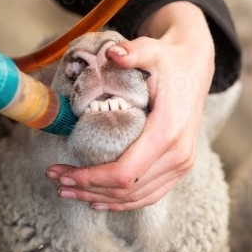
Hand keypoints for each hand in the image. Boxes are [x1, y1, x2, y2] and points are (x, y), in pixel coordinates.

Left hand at [46, 1, 214, 209]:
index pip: (124, 172)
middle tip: (55, 180)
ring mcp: (182, 164)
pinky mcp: (180, 167)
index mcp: (168, 132)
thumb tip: (112, 54)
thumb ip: (132, 52)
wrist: (196, 67)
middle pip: (126, 188)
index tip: (60, 172)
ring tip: (68, 191)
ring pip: (136, 197)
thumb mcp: (151, 49)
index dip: (89, 178)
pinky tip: (97, 199)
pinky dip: (122, 202)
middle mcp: (178, 155)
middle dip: (87, 188)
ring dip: (100, 198)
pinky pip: (149, 195)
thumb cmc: (169, 60)